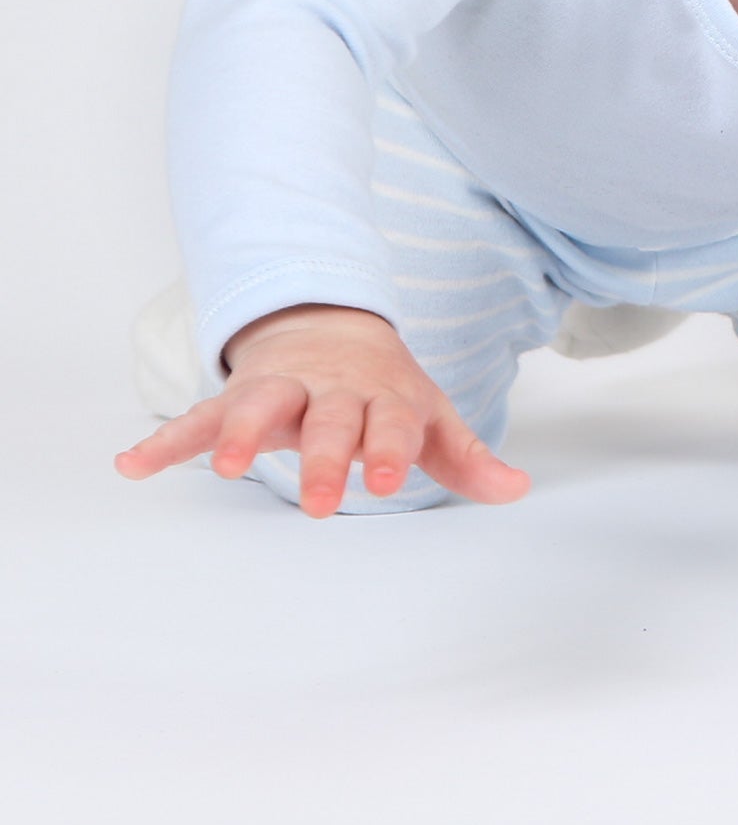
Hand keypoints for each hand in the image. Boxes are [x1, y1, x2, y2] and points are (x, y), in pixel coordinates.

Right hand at [114, 303, 529, 517]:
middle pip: (327, 422)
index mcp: (382, 397)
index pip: (389, 424)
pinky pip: (198, 418)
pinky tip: (132, 464)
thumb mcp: (430, 417)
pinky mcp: (239, 398)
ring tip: (228, 467)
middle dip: (322, 458)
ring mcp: (282, 390)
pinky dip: (165, 441)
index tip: (386, 482)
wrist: (333, 323)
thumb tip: (518, 490)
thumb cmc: (386, 389)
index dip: (389, 451)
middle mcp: (330, 390)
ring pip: (259, 407)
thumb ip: (467, 458)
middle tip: (319, 501)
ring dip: (242, 434)